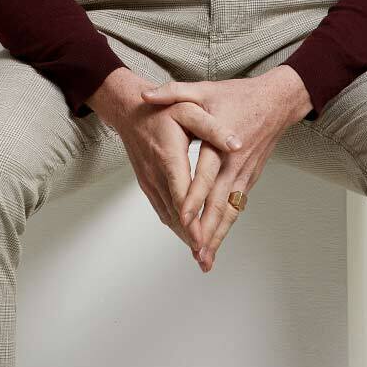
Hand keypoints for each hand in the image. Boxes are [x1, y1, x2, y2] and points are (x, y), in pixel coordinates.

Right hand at [95, 73, 238, 253]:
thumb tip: (236, 144)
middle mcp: (156, 173)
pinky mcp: (147, 184)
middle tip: (205, 257)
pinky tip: (186, 235)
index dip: (192, 217)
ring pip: (168, 214)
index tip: (202, 237)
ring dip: (183, 235)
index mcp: (169, 155)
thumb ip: (213, 127)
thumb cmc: (162, 110)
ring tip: (200, 253)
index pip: (181, 193)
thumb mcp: (189, 109)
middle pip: (175, 211)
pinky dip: (175, 224)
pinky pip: (161, 209)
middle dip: (190, 236)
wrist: (130, 111)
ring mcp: (149, 181)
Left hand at [140, 71, 301, 270]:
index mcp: (223, 142)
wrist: (277, 101)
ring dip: (219, 235)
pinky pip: (237, 206)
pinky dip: (226, 224)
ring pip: (230, 209)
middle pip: (220, 201)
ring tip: (205, 258)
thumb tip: (146, 95)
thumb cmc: (239, 95)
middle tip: (195, 253)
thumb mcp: (204, 89)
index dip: (195, 197)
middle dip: (207, 229)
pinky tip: (217, 240)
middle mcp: (236, 163)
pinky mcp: (250, 177)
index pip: (207, 174)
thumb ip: (174, 92)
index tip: (183, 218)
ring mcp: (245, 173)